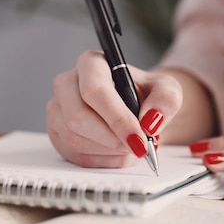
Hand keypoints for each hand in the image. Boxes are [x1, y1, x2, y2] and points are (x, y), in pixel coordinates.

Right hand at [46, 50, 182, 167]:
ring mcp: (57, 108)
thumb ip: (165, 100)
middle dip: (112, 139)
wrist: (137, 107)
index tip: (139, 138)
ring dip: (108, 152)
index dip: (117, 118)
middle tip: (137, 146)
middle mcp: (68, 82)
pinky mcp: (56, 132)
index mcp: (91, 63)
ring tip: (130, 147)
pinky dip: (101, 161)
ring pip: (74, 139)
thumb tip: (149, 120)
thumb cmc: (146, 94)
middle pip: (78, 117)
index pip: (94, 90)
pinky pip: (73, 155)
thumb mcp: (166, 89)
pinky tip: (116, 153)